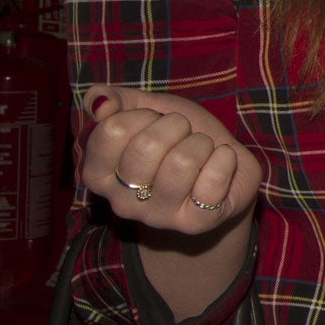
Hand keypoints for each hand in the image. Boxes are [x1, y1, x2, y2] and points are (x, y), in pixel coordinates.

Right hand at [79, 85, 262, 234]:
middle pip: (146, 146)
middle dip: (175, 126)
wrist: (223, 167)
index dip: (141, 115)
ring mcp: (157, 216)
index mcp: (99, 174)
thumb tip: (99, 102)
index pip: (110, 131)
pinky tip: (221, 162)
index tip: (153, 121)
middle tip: (182, 134)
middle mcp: (121, 201)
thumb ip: (115, 100)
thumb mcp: (148, 108)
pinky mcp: (195, 223)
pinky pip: (213, 180)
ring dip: (201, 144)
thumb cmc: (180, 138)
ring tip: (201, 150)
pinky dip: (225, 159)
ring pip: (182, 162)